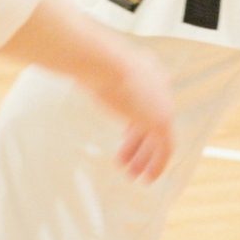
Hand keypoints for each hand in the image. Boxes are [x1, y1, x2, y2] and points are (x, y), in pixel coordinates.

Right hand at [83, 44, 174, 182]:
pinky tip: (147, 178)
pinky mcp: (161, 120)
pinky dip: (158, 163)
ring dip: (146, 157)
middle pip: (150, 120)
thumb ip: (94, 74)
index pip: (144, 101)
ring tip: (133, 175)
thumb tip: (74, 69)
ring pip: (159, 137)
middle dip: (140, 144)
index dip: (135, 122)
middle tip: (129, 163)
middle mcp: (158, 85)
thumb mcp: (94, 69)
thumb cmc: (90, 62)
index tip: (124, 137)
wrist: (103, 61)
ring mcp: (162, 102)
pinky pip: (166, 148)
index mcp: (146, 70)